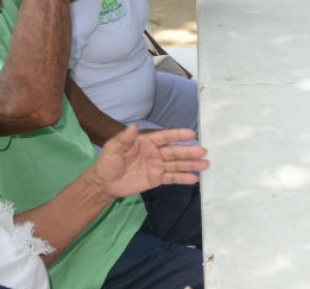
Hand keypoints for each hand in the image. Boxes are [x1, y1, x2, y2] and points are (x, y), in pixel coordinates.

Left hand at [93, 125, 209, 198]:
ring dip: (191, 165)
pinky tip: (193, 179)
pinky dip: (182, 178)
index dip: (178, 135)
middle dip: (189, 152)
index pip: (165, 137)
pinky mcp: (157, 179)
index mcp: (146, 142)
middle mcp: (155, 152)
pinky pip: (172, 178)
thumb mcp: (112, 148)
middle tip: (203, 151)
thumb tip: (132, 126)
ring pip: (176, 164)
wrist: (104, 183)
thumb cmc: (108, 162)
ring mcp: (157, 166)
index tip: (191, 133)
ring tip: (205, 165)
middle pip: (174, 151)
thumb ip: (123, 138)